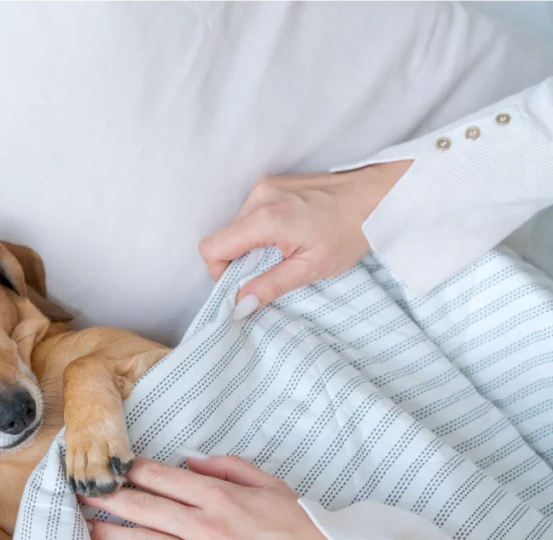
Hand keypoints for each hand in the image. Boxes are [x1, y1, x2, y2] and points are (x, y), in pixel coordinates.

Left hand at [81, 456, 356, 539]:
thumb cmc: (306, 528)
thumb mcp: (270, 484)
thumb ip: (227, 468)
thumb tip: (188, 462)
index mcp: (218, 496)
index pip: (159, 477)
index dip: (128, 471)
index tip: (108, 467)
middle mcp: (204, 526)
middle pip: (141, 507)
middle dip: (106, 498)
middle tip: (80, 493)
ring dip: (109, 536)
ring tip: (84, 529)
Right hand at [200, 161, 410, 317]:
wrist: (377, 194)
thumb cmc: (350, 231)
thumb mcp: (311, 267)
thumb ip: (271, 285)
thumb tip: (240, 305)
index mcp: (265, 218)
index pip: (212, 247)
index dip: (220, 271)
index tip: (245, 282)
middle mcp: (258, 196)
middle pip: (223, 237)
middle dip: (239, 260)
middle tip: (272, 268)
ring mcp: (264, 186)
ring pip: (236, 226)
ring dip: (251, 244)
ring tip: (285, 249)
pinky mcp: (271, 183)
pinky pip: (250, 213)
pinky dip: (260, 230)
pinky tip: (288, 234)